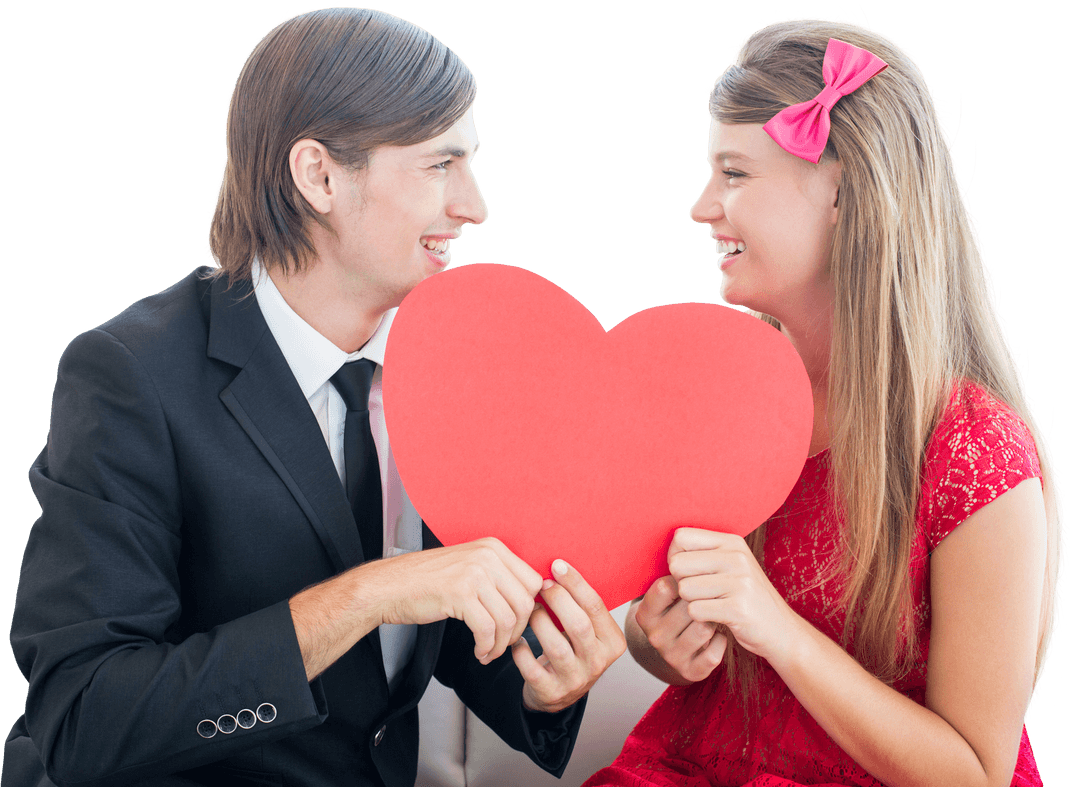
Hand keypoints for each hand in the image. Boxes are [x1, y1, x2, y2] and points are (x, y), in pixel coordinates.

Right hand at [290, 537, 541, 680]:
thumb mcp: (470, 567)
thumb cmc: (427, 581)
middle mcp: (487, 556)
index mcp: (493, 547)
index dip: (530, 610)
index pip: (533, 582)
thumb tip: (533, 601)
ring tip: (488, 651)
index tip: (518, 626)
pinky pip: (488, 629)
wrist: (388, 586)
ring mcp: (474, 573)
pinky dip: (487, 647)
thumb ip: (499, 577)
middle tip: (503, 644)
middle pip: (525, 602)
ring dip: (501, 644)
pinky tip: (479, 652)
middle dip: (518, 631)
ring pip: (508, 619)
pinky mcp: (460, 594)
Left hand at [513, 559, 625, 712]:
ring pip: (556, 647)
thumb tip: (558, 566)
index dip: (575, 583)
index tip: (557, 565)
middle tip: (541, 585)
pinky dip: (521, 651)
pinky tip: (518, 639)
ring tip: (530, 610)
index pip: (596, 606)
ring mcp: (575, 680)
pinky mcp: (551, 692)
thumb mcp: (588, 630)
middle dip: (557, 599)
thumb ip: (581, 605)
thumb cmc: (572, 648)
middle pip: (578, 625)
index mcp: (613, 642)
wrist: (559, 692)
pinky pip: (532, 668)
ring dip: (539, 622)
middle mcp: (598, 663)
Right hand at [632, 575, 728, 683]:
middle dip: (703, 598)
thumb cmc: (678, 608)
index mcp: (645, 613)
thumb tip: (684, 538)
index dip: (686, 577)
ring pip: (703, 628)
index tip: (693, 578)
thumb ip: (674, 569)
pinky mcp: (691, 671)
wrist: (679, 646)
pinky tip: (716, 634)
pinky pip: (715, 652)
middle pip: (688, 607)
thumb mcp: (667, 590)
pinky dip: (721, 640)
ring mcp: (672, 656)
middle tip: (706, 597)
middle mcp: (654, 636)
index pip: (666, 586)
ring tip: (710, 615)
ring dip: (713, 618)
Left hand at [668, 527, 796, 663]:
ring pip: (684, 589)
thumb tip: (668, 551)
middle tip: (702, 592)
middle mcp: (736, 557)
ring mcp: (739, 582)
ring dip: (692, 602)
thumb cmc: (747, 597)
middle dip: (681, 581)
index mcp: (732, 542)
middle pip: (677, 564)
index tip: (688, 571)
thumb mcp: (732, 565)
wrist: (782, 630)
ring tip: (713, 604)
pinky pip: (695, 610)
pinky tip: (717, 617)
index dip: (675, 556)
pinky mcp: (738, 608)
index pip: (681, 537)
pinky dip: (700, 618)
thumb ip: (704, 553)